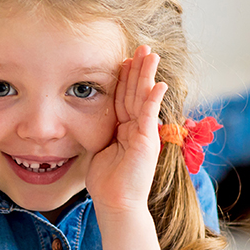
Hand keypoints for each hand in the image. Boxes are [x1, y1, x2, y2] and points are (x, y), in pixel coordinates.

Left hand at [87, 45, 167, 214]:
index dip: (125, 77)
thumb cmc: (107, 181)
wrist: (116, 203)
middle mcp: (138, 128)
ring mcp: (144, 134)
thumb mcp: (101, 150)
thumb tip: (91, 122)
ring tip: (150, 54)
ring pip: (144, 98)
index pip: (125, 97)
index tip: (124, 58)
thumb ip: (103, 133)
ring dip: (147, 75)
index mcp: (127, 129)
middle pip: (136, 92)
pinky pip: (149, 115)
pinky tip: (158, 83)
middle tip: (142, 47)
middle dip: (139, 68)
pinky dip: (153, 99)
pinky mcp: (146, 141)